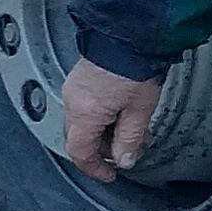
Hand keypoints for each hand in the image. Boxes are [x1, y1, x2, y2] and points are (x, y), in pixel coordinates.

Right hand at [59, 58, 161, 181]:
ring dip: (105, 133)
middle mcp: (73, 103)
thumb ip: (130, 139)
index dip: (95, 168)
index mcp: (85, 114)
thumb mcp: (139, 111)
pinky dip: (100, 118)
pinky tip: (120, 114)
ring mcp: (73, 90)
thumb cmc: (134, 68)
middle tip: (128, 151)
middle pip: (80, 139)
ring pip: (83, 124)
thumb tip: (124, 159)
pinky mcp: (79, 80)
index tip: (109, 174)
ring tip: (133, 130)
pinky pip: (83, 108)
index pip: (80, 152)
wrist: (128, 36)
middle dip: (104, 150)